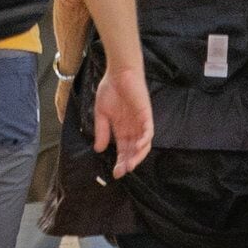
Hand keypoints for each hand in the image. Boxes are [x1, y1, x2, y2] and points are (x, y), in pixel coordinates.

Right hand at [93, 60, 154, 176]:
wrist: (118, 73)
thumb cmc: (110, 90)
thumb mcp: (101, 113)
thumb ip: (101, 131)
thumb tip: (98, 149)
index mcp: (121, 129)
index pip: (123, 150)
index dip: (120, 162)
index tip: (115, 174)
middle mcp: (132, 129)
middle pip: (133, 151)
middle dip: (128, 163)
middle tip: (122, 172)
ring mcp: (140, 122)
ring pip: (143, 144)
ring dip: (137, 156)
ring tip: (130, 165)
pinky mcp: (146, 114)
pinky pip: (149, 131)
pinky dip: (145, 140)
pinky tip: (138, 147)